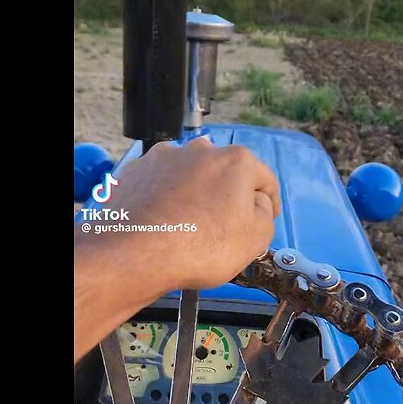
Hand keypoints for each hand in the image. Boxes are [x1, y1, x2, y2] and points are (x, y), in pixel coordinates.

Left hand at [102, 136, 279, 290]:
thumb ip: (264, 213)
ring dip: (195, 195)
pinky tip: (164, 224)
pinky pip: (160, 186)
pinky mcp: (134, 172)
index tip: (266, 218)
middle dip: (229, 196)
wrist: (133, 254)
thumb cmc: (200, 246)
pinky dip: (166, 200)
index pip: (264, 179)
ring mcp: (162, 158)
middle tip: (227, 226)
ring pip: (189, 176)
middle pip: (224, 173)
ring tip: (191, 226)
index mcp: (234, 160)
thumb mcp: (256, 237)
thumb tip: (256, 203)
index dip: (269, 202)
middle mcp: (198, 150)